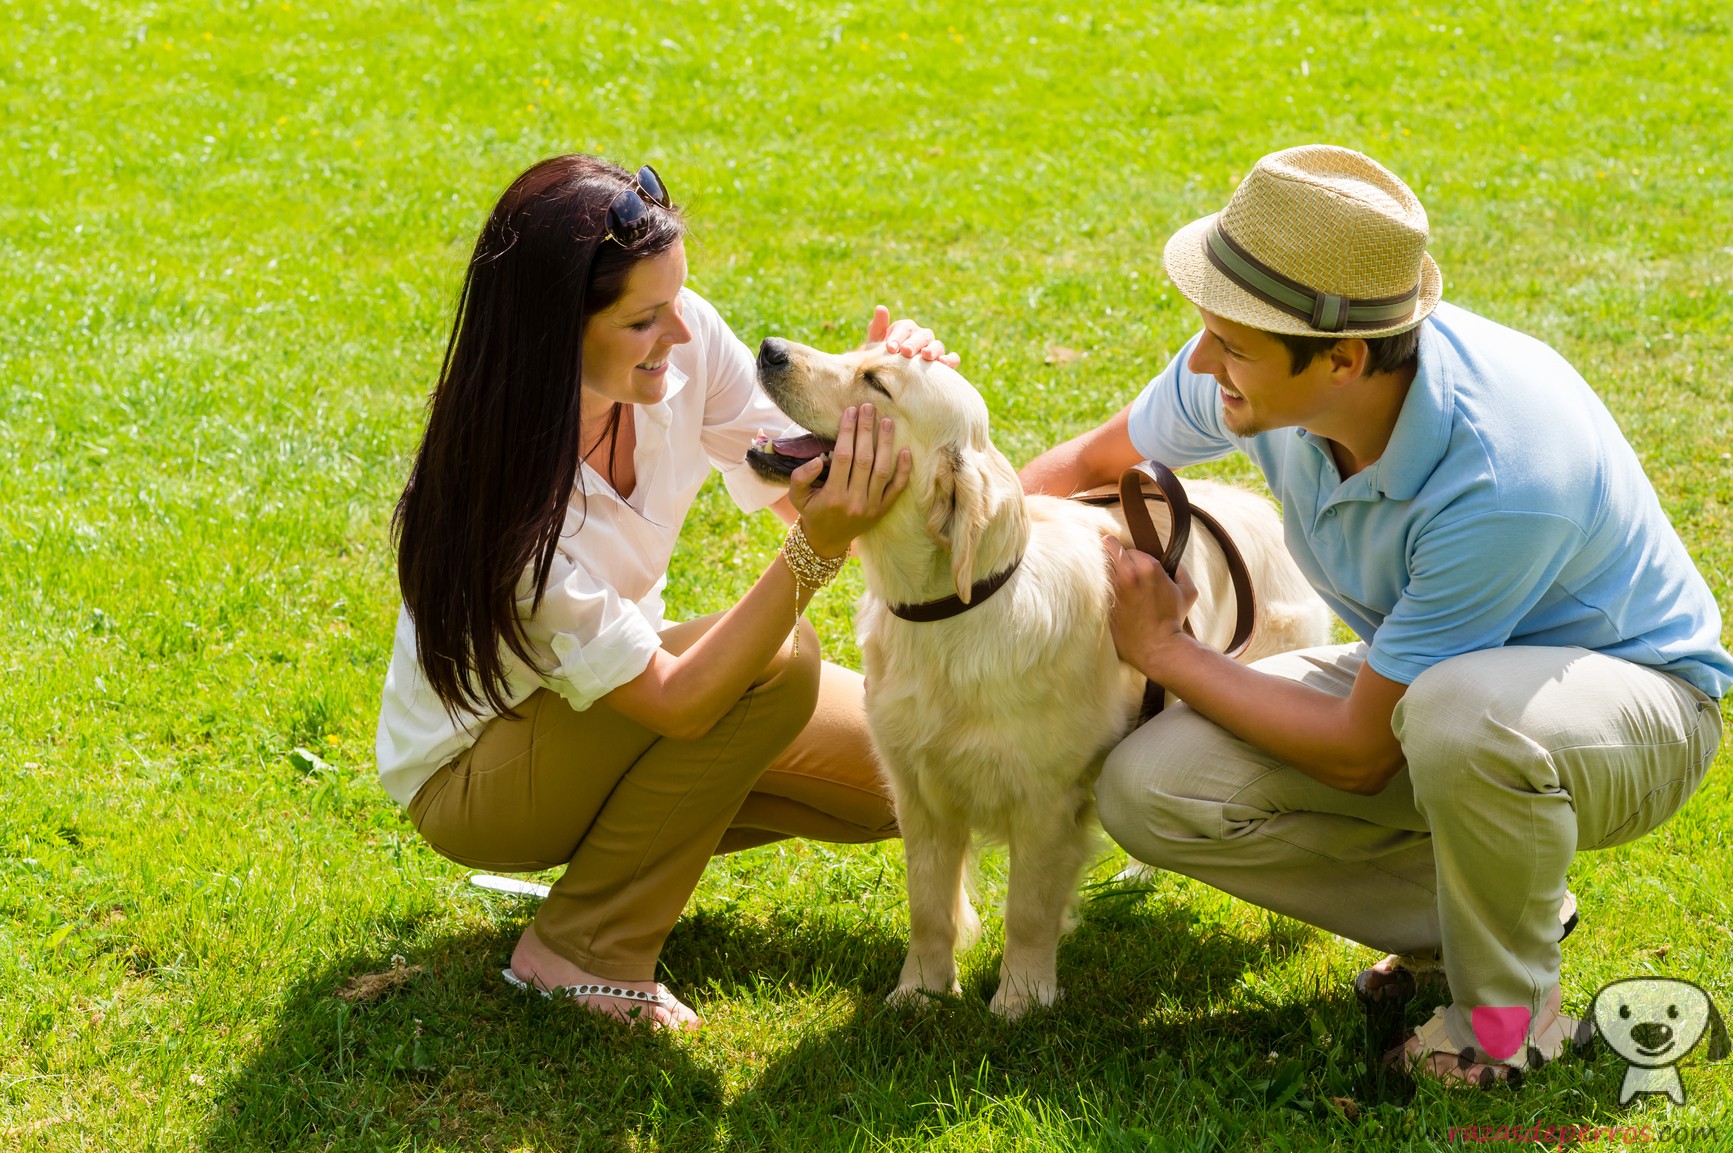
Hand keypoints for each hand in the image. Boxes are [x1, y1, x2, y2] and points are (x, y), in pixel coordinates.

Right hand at [788, 402, 911, 556]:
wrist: (826, 541)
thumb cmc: (811, 512)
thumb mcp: (796, 497)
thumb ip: (801, 477)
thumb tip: (818, 459)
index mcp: (833, 496)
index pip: (843, 457)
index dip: (848, 432)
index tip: (850, 411)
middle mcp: (855, 501)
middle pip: (865, 459)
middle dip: (867, 430)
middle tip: (869, 408)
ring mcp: (872, 507)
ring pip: (883, 470)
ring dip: (886, 444)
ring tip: (888, 421)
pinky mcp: (882, 510)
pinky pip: (897, 489)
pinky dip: (903, 471)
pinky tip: (906, 451)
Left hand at [866, 304, 960, 367]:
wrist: (891, 378)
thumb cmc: (883, 359)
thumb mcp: (876, 345)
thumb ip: (878, 328)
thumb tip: (880, 308)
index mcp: (906, 330)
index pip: (905, 327)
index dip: (898, 336)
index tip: (890, 348)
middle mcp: (922, 337)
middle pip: (922, 335)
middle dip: (914, 343)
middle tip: (905, 352)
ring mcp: (934, 349)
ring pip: (937, 345)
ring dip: (933, 349)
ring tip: (926, 356)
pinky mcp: (944, 363)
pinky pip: (952, 358)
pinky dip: (950, 359)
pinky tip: (943, 363)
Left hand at [1102, 535, 1197, 671]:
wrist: (1158, 647)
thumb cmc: (1173, 620)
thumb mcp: (1188, 592)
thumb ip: (1181, 571)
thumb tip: (1172, 563)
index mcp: (1148, 567)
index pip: (1129, 548)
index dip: (1131, 556)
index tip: (1131, 565)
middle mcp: (1128, 574)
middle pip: (1108, 547)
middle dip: (1112, 554)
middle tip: (1113, 563)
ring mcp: (1112, 588)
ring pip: (1097, 562)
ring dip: (1100, 566)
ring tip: (1102, 573)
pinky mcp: (1102, 602)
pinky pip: (1091, 583)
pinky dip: (1093, 582)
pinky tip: (1096, 587)